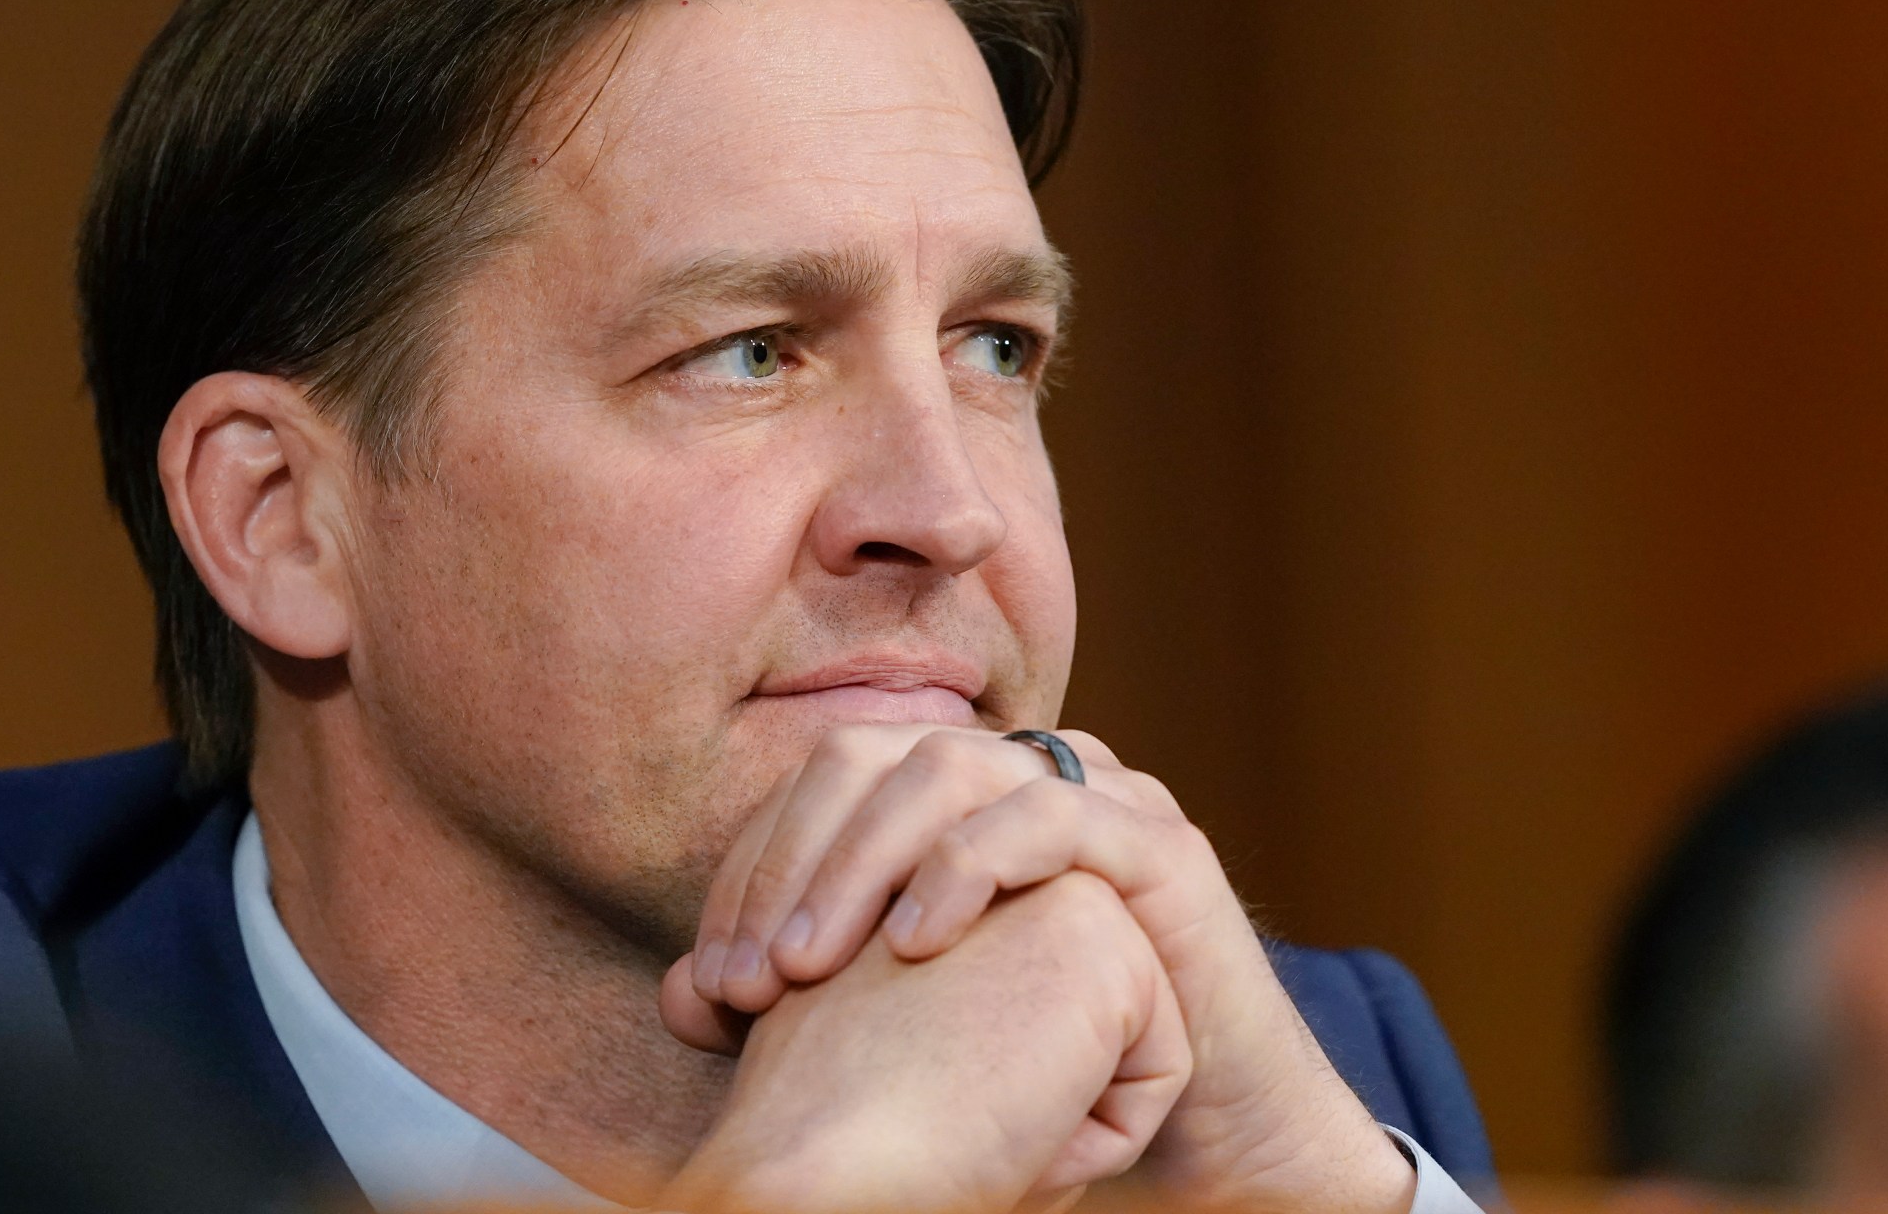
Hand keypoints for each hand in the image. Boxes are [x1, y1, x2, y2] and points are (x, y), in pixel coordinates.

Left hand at [664, 725, 1415, 1211]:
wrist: (1207, 1131)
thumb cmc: (1045, 1073)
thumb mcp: (909, 1024)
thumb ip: (811, 990)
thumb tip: (680, 995)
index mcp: (960, 798)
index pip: (824, 783)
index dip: (753, 866)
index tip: (709, 978)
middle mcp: (1024, 774)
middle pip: (873, 756)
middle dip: (792, 860)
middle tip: (744, 975)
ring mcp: (1098, 797)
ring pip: (951, 769)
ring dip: (861, 861)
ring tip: (808, 964)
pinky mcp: (1160, 849)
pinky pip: (1052, 816)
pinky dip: (970, 866)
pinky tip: (915, 942)